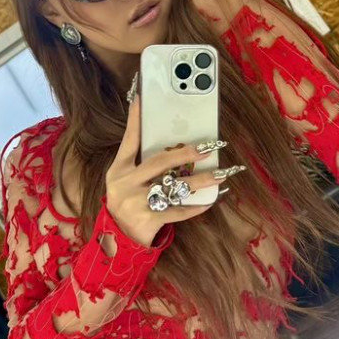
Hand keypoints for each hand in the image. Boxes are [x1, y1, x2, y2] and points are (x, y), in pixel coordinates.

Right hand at [105, 95, 224, 244]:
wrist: (118, 240)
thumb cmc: (128, 202)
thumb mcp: (126, 181)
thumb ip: (142, 164)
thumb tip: (174, 145)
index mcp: (119, 170)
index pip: (129, 140)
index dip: (136, 119)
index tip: (142, 98)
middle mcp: (125, 184)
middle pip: (159, 162)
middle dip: (185, 153)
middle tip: (207, 148)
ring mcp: (136, 203)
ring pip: (174, 187)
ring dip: (200, 181)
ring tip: (220, 174)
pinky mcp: (148, 220)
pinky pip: (178, 211)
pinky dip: (196, 207)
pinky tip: (210, 201)